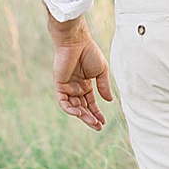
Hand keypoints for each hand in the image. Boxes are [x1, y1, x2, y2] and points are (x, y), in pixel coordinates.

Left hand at [48, 13, 113, 131]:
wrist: (76, 41)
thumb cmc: (89, 52)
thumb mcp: (101, 71)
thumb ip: (104, 86)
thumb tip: (109, 101)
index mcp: (85, 84)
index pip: (91, 103)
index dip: (96, 113)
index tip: (103, 122)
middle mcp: (76, 88)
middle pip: (83, 107)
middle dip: (90, 118)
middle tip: (98, 126)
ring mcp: (67, 87)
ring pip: (74, 107)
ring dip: (82, 116)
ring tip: (92, 122)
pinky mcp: (59, 85)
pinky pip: (63, 102)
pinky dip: (70, 109)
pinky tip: (80, 113)